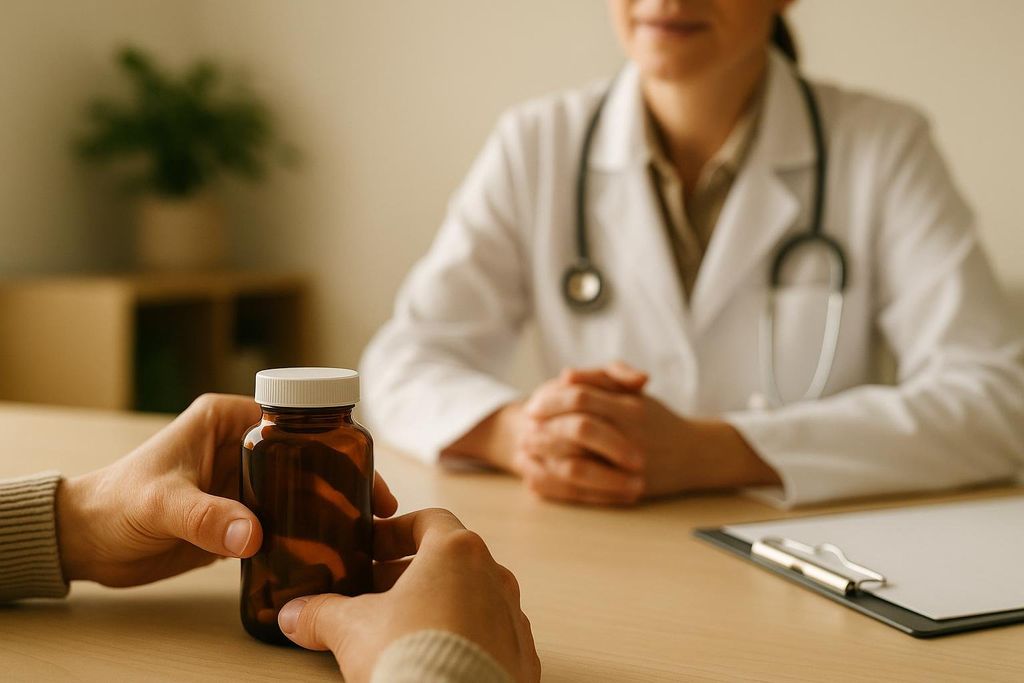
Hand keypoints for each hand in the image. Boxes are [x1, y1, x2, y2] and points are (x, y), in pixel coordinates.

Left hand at [56, 393, 398, 586]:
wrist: (87, 543)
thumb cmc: (114, 504)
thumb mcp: (160, 503)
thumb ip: (205, 517)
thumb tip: (255, 536)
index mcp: (228, 419)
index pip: (294, 418)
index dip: (332, 438)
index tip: (359, 466)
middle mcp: (243, 444)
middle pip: (309, 454)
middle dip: (343, 476)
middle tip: (377, 504)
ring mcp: (245, 481)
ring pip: (302, 488)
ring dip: (330, 507)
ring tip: (366, 528)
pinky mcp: (242, 514)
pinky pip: (285, 519)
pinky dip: (307, 532)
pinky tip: (333, 548)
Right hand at [277, 508, 539, 682]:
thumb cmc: (410, 656)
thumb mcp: (350, 629)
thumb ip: (322, 613)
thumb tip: (294, 614)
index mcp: (457, 551)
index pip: (428, 522)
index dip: (396, 532)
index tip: (372, 548)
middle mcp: (494, 576)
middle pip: (451, 561)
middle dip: (411, 574)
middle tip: (376, 591)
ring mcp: (512, 617)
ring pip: (473, 598)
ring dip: (439, 605)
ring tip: (402, 629)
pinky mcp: (521, 655)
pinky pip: (490, 636)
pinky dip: (463, 638)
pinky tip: (435, 658)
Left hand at [520, 362, 778, 502]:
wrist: (695, 455)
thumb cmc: (657, 420)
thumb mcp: (633, 392)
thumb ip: (601, 379)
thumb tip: (565, 376)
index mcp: (630, 407)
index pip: (580, 398)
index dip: (551, 401)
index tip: (533, 406)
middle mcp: (631, 436)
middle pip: (576, 430)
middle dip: (545, 429)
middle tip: (526, 429)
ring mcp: (629, 467)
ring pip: (577, 465)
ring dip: (546, 459)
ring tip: (528, 452)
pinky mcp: (627, 492)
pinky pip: (583, 493)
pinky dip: (556, 486)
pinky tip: (537, 477)